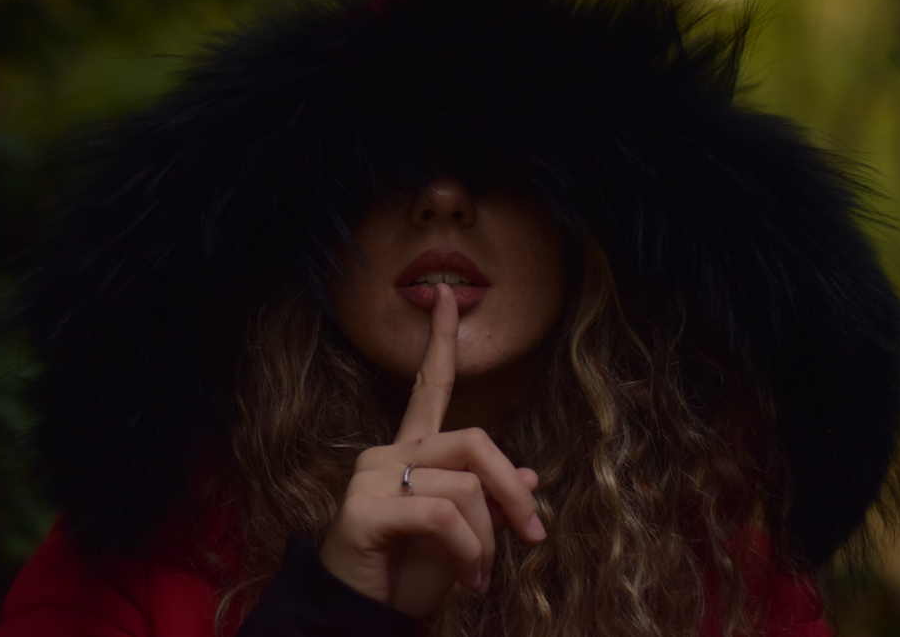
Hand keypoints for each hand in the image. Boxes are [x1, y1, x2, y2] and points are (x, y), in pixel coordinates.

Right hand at [319, 283, 546, 619]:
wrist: (366, 616)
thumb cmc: (411, 572)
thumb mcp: (464, 534)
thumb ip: (489, 499)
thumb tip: (532, 476)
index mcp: (411, 449)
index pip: (431, 386)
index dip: (440, 339)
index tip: (447, 295)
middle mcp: (389, 451)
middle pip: (475, 442)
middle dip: (513, 491)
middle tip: (533, 535)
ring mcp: (373, 476)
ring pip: (465, 488)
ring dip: (488, 541)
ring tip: (480, 575)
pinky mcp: (366, 508)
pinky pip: (442, 516)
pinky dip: (469, 551)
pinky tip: (468, 578)